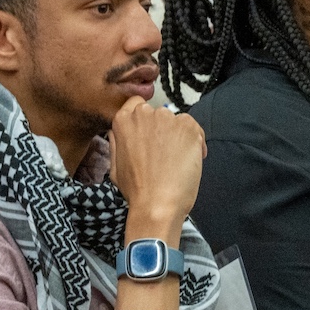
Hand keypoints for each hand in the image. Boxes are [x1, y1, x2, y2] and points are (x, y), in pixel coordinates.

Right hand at [109, 98, 206, 228]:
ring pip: (176, 121)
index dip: (145, 120)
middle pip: (157, 113)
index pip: (135, 104)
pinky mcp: (187, 126)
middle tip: (164, 153)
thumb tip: (120, 132)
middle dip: (162, 130)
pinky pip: (193, 128)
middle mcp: (144, 114)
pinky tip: (190, 159)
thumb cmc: (136, 190)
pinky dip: (195, 141)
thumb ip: (117, 142)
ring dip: (178, 135)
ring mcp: (167, 118)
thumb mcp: (114, 165)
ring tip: (177, 160)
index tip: (150, 134)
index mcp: (122, 120)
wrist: (157, 205)